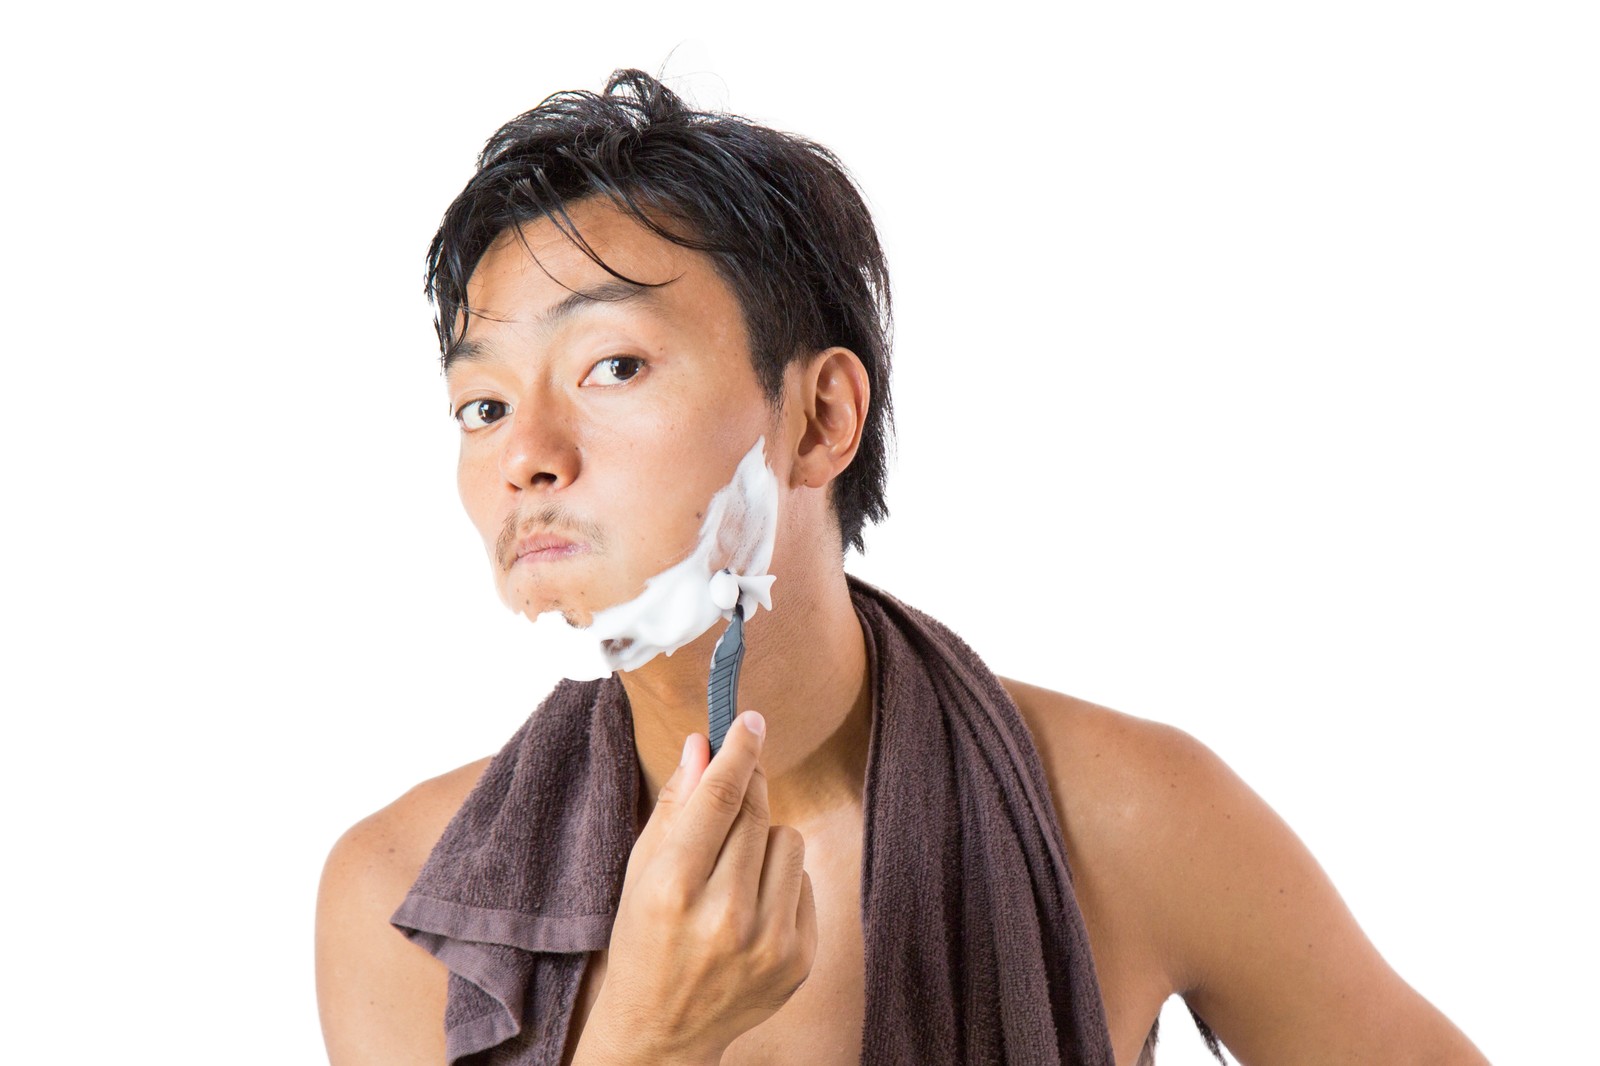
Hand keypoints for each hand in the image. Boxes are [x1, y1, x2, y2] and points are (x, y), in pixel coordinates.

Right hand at [582, 711, 816, 1063]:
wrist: (664, 1029)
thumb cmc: (644, 938)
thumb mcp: (641, 870)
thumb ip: (675, 806)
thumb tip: (702, 744)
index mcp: (675, 889)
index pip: (719, 798)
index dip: (739, 750)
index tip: (751, 720)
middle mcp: (725, 917)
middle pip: (756, 812)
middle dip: (745, 793)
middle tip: (729, 797)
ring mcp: (768, 943)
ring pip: (788, 840)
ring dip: (763, 843)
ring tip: (732, 875)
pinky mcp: (799, 959)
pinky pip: (806, 881)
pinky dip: (780, 882)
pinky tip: (750, 909)